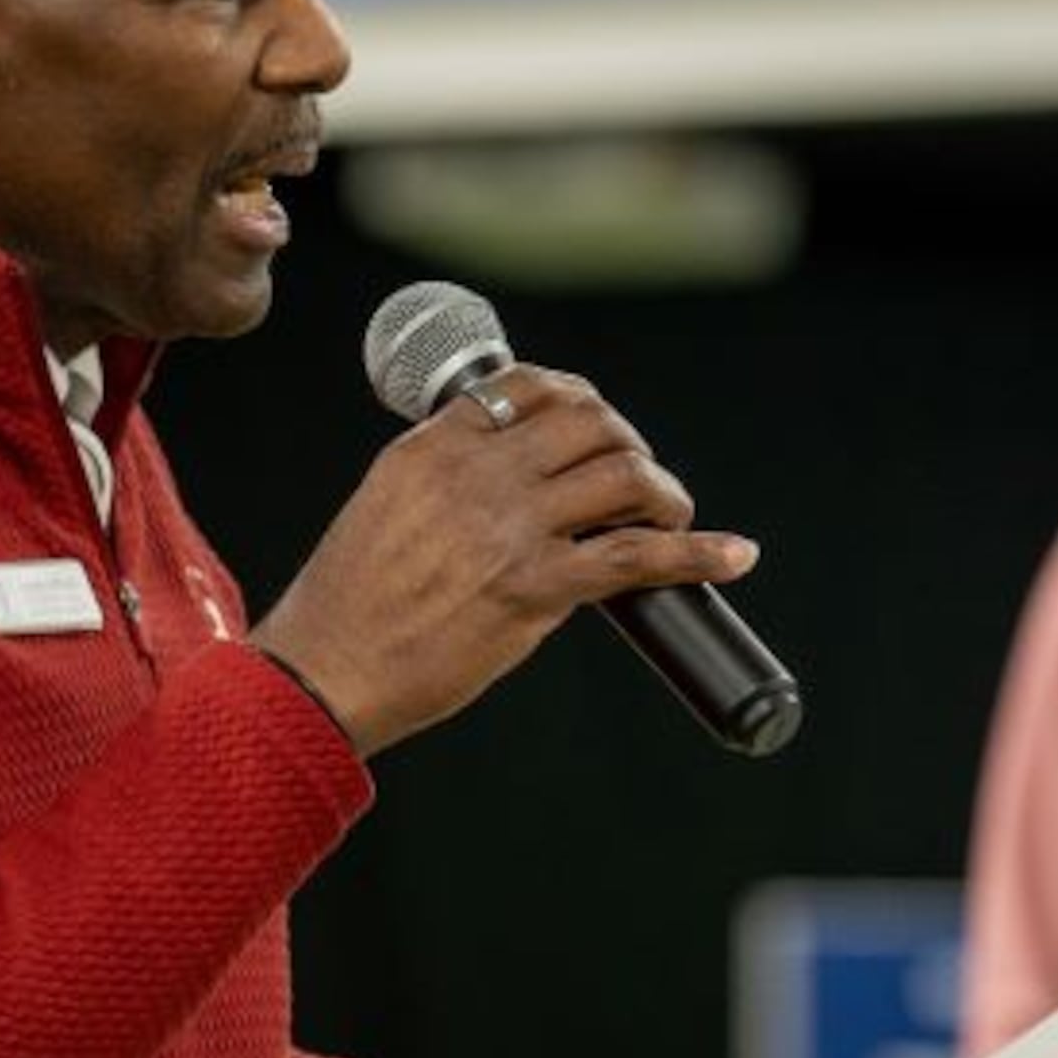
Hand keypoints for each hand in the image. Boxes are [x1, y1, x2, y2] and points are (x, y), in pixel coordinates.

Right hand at [246, 367, 758, 754]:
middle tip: (639, 484)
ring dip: (665, 493)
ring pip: (623, 475)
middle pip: (590, 422)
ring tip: (671, 518)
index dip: (582, 402)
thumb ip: (445, 480)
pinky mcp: (533, 588)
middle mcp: (474, 474)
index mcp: (432, 447)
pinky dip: (699, 553)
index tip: (600, 427)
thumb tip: (520, 487)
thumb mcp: (384, 506)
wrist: (325, 670)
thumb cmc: (348, 605)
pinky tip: (732, 557)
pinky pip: (638, 557)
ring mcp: (507, 528)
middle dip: (631, 444)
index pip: (527, 387)